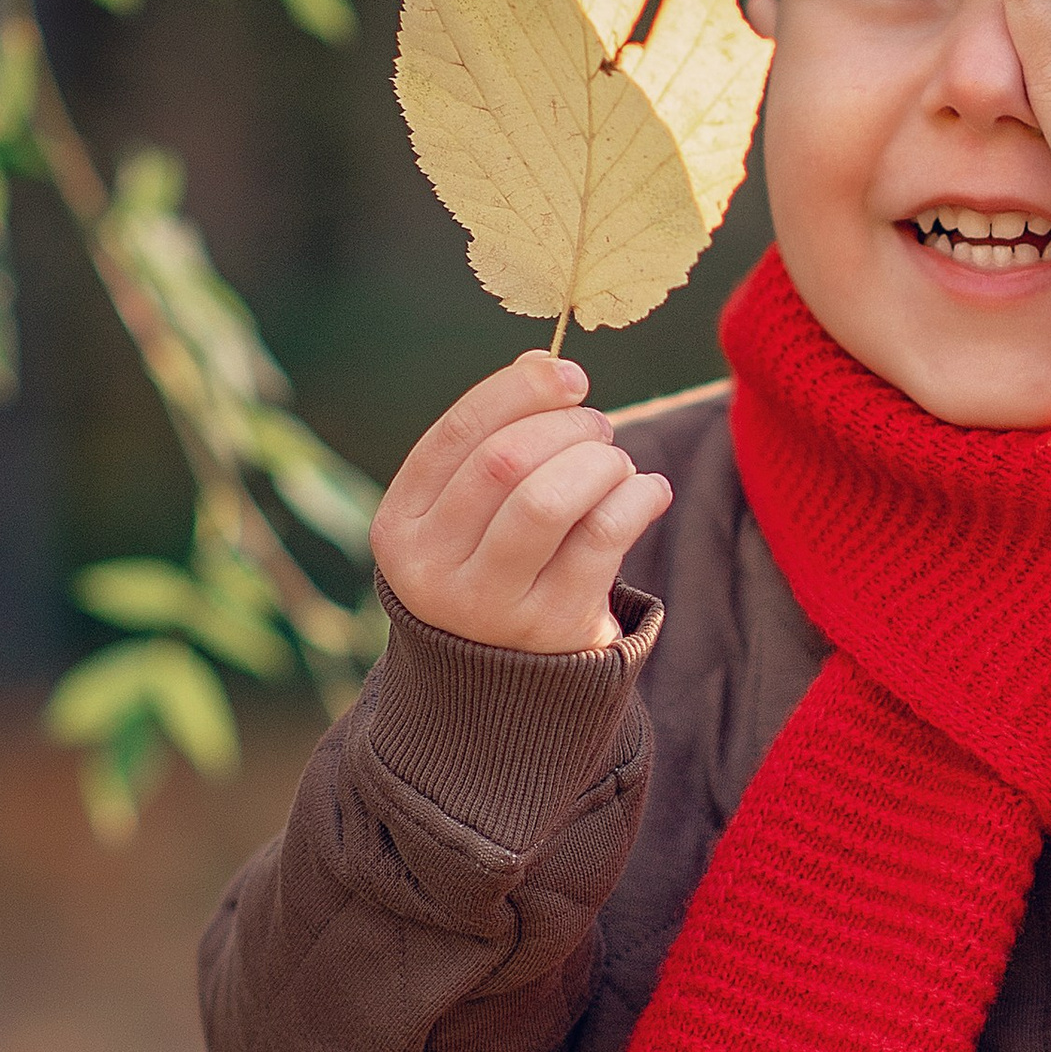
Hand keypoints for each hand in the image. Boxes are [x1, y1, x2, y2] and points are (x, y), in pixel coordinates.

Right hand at [371, 352, 670, 653]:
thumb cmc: (492, 570)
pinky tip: (648, 492)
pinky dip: (637, 499)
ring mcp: (490, 606)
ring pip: (549, 500)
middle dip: (566, 428)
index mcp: (401, 525)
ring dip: (600, 462)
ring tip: (617, 464)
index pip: (457, 434)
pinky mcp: (551, 630)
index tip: (570, 375)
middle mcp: (433, 570)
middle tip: (598, 430)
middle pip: (505, 462)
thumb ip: (494, 442)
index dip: (518, 391)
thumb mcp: (468, 515)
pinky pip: (602, 539)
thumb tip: (544, 362)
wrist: (501, 689)